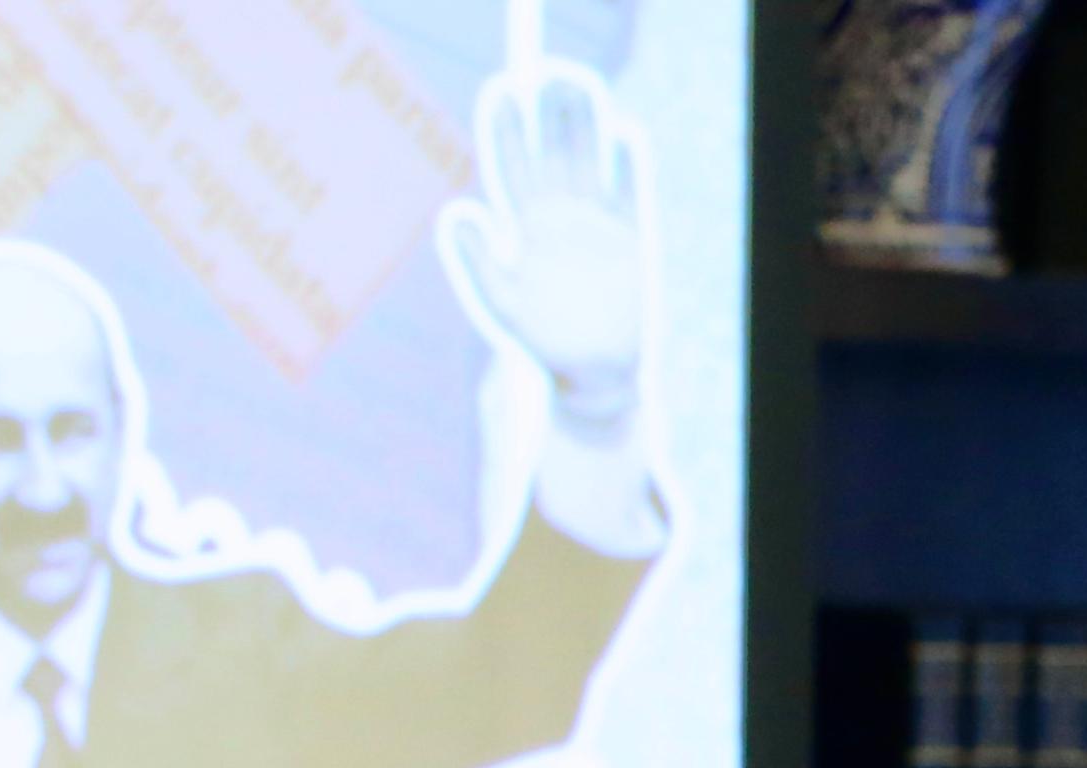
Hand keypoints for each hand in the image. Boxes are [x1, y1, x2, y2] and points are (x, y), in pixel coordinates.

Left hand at [439, 64, 647, 436]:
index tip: (500, 93)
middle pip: (552, 152)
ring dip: (585, 124)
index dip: (504, 131)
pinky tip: (622, 134)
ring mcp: (594, 221)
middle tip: (544, 72)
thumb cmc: (540, 343)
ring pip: (588, 159)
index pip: (510, 166)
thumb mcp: (501, 302)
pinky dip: (626, 164)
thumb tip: (458, 211)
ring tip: (580, 83)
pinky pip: (628, 190)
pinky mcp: (628, 235)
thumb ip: (477, 260)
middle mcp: (557, 216)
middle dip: (549, 114)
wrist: (591, 374)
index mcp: (523, 227)